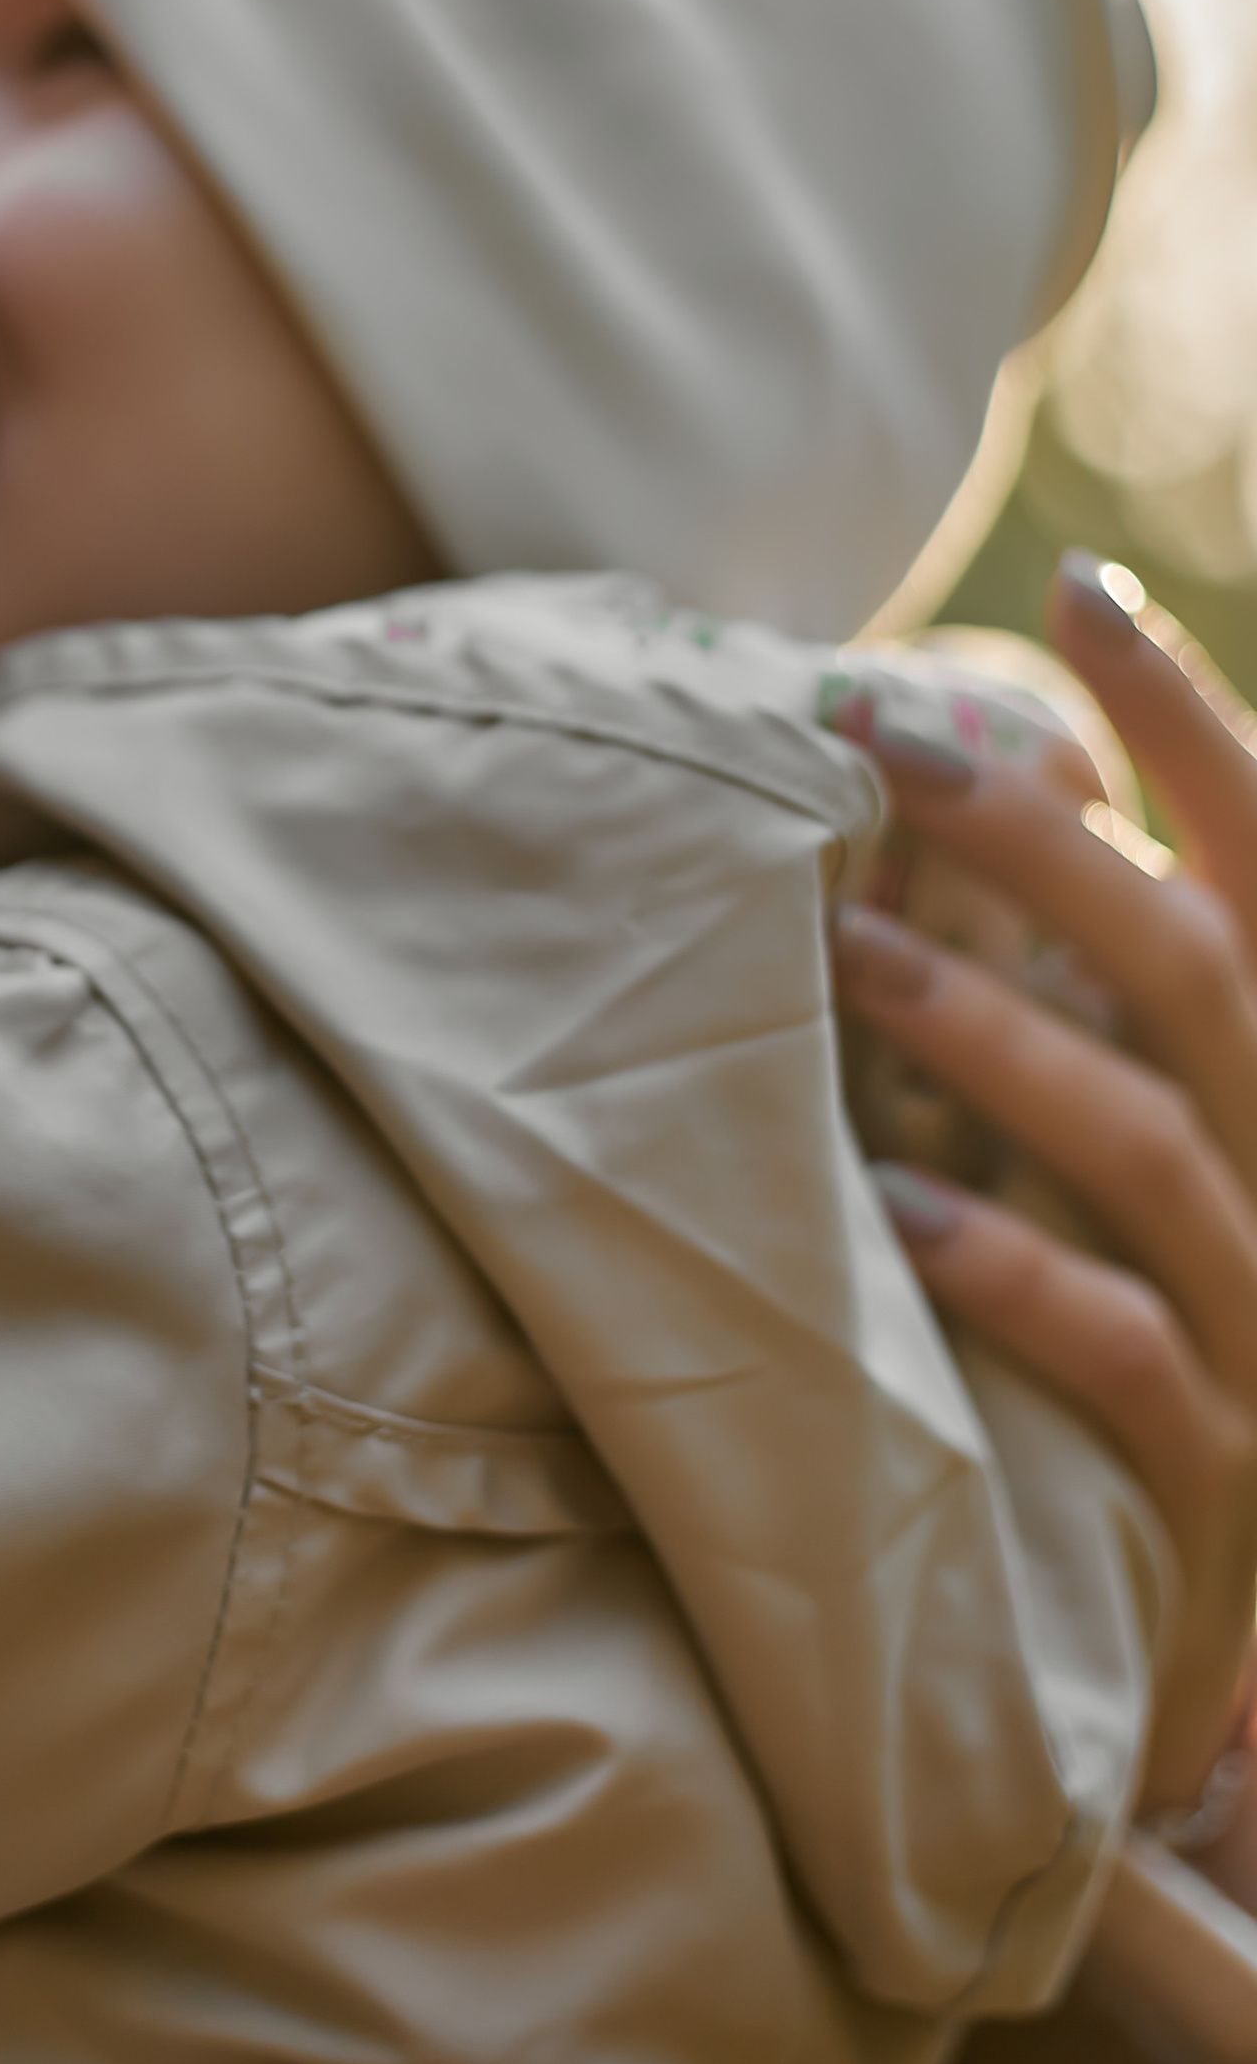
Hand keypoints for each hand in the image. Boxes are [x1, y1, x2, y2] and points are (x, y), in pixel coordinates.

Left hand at [831, 556, 1256, 1832]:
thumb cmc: (1192, 1334)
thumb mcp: (1175, 1132)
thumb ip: (1121, 972)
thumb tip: (992, 754)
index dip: (1190, 717)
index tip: (1072, 586)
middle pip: (1198, 967)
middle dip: (1050, 842)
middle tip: (882, 739)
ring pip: (1154, 1143)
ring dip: (994, 1036)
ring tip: (845, 947)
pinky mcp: (1223, 1477)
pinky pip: (1124, 1356)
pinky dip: (1014, 1277)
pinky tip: (894, 1217)